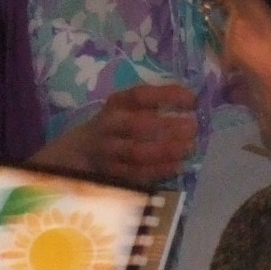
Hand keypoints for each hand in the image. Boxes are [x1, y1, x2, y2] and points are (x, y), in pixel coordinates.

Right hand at [30, 83, 197, 185]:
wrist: (77, 153)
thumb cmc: (114, 126)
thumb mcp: (125, 108)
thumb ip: (152, 104)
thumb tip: (192, 102)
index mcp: (116, 105)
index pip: (140, 95)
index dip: (167, 96)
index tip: (193, 99)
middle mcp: (110, 126)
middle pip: (138, 125)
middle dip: (168, 126)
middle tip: (193, 127)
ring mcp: (109, 152)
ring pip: (137, 152)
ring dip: (166, 150)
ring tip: (189, 147)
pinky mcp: (112, 173)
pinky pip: (137, 174)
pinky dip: (159, 171)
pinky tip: (178, 166)